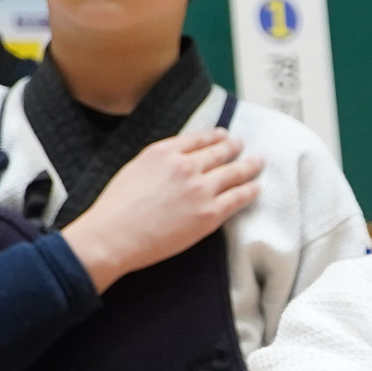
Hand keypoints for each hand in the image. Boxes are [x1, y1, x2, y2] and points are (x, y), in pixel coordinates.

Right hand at [63, 128, 262, 290]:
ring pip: (233, 172)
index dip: (214, 136)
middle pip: (219, 152)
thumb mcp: (134, 169)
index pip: (198, 139)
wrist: (113, 236)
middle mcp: (185, 166)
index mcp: (164, 152)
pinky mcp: (209, 213)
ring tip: (258, 162)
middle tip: (242, 145)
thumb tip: (174, 161)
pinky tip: (256, 188)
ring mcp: (200, 189)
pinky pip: (238, 198)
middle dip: (233, 147)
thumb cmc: (116, 209)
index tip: (222, 135)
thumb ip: (158, 162)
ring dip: (248, 165)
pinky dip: (250, 191)